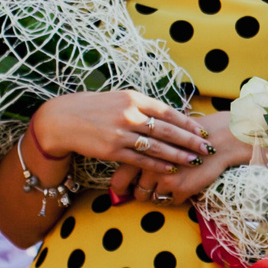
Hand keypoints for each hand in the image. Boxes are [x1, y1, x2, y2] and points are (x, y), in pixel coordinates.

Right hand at [28, 91, 213, 204]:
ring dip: (179, 155)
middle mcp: (130, 114)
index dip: (188, 123)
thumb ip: (141, 106)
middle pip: (168, 130)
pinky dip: (158, 165)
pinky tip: (170, 169)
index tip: (202, 131)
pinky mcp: (113, 151)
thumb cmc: (92, 108)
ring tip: (194, 161)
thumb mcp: (118, 98)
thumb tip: (166, 114)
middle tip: (207, 148)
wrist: (61, 120)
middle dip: (191, 141)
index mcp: (133, 98)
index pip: (168, 111)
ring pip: (158, 147)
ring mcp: (121, 133)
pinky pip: (141, 160)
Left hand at [125, 109, 249, 207]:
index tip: (124, 190)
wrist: (219, 139)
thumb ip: (144, 147)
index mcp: (141, 150)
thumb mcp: (162, 134)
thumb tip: (129, 161)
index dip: (119, 188)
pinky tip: (184, 184)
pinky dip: (177, 196)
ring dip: (158, 195)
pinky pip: (171, 202)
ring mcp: (165, 179)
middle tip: (145, 190)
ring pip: (152, 199)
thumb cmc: (189, 134)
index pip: (119, 179)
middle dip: (140, 194)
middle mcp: (149, 166)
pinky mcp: (180, 188)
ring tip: (168, 184)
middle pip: (137, 192)